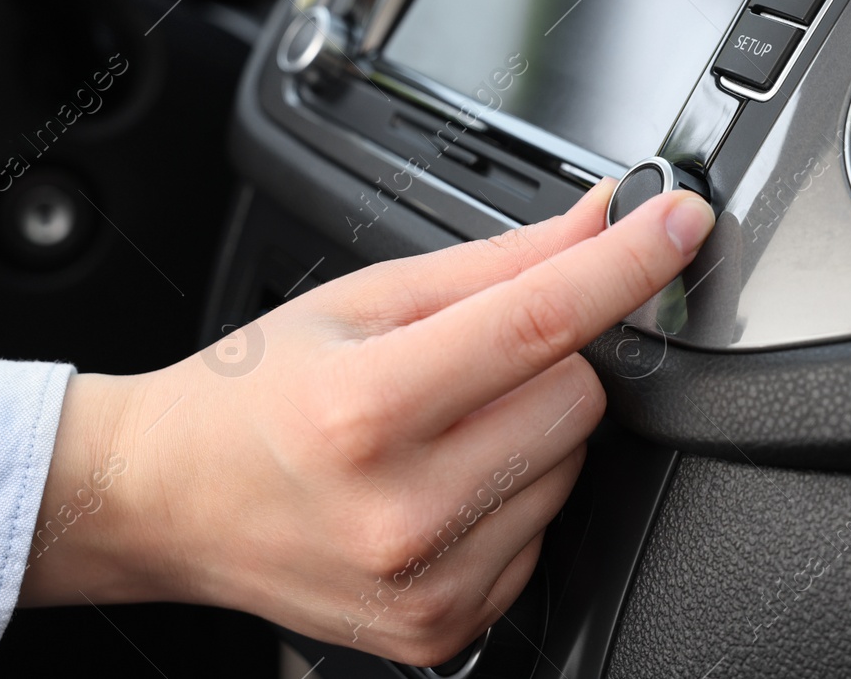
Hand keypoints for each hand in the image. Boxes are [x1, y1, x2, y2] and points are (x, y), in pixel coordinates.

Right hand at [18, 180, 712, 665]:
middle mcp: (402, 510)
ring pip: (573, 465)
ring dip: (531, 430)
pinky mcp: (446, 627)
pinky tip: (440, 484)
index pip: (538, 322)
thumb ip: (494, 265)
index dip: (624, 264)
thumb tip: (597, 223)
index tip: (680, 225)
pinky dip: (512, 496)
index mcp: (367, 408)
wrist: (170, 502)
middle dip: (545, 359)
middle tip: (463, 361)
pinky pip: (545, 531)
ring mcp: (430, 583)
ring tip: (438, 428)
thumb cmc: (253, 395)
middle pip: (578, 398)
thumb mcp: (359, 302)